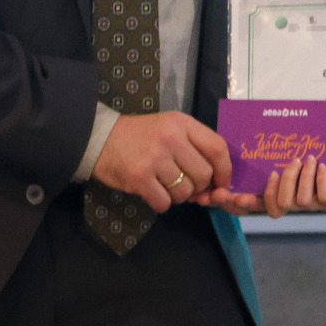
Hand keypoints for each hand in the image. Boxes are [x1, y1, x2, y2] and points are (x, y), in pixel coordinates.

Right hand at [92, 112, 231, 213]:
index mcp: (182, 123)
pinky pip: (164, 202)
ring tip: (165, 184)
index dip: (224, 170)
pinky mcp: (139, 177)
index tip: (221, 182)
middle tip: (185, 184)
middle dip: (198, 187)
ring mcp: (154, 158)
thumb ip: (194, 147)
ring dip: (178, 195)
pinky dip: (161, 202)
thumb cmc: (141, 135)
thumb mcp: (170, 128)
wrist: (101, 138)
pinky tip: (152, 191)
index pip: (217, 148)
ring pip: (185, 191)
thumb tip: (216, 181)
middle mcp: (171, 138)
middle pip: (203, 175)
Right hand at [197, 156, 325, 217]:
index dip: (235, 205)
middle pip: (277, 208)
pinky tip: (323, 167)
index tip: (224, 193)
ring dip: (303, 177)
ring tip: (309, 159)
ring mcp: (313, 207)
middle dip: (281, 185)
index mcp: (276, 193)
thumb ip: (266, 151)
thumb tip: (241, 136)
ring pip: (298, 202)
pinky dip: (321, 180)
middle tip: (286, 164)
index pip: (250, 207)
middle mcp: (293, 203)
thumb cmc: (312, 152)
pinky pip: (322, 199)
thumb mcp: (286, 150)